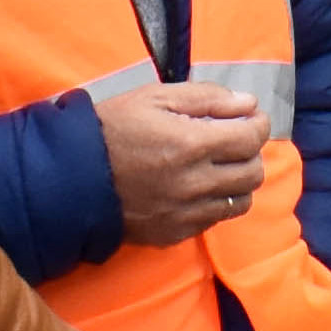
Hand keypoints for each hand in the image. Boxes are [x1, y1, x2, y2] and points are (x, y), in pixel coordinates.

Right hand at [100, 80, 267, 242]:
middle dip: (251, 152)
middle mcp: (195, 183)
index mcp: (192, 144)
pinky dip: (215, 202)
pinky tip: (196, 187)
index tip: (250, 118)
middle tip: (235, 141)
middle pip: (253, 173)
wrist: (72, 176)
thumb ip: (207, 98)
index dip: (258, 124)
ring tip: (220, 167)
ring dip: (238, 182)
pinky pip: (213, 220)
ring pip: (240, 202)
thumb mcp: (155, 97)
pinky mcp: (174, 233)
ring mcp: (186, 213)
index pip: (251, 138)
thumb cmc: (113, 128)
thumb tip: (248, 104)